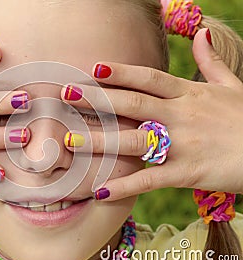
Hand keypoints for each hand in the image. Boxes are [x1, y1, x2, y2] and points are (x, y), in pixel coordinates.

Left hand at [62, 28, 242, 199]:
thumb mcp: (232, 85)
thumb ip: (211, 62)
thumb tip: (202, 35)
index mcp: (189, 94)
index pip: (149, 78)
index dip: (121, 72)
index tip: (93, 68)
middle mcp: (181, 116)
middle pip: (132, 104)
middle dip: (97, 99)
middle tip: (66, 95)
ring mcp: (183, 145)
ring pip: (135, 140)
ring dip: (101, 141)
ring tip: (71, 141)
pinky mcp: (188, 173)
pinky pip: (151, 179)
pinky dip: (125, 185)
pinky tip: (101, 191)